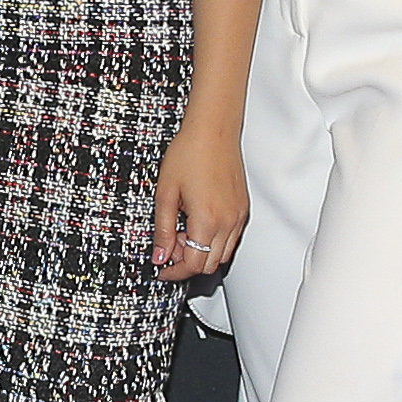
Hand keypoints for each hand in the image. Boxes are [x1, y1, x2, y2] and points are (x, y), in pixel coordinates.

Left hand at [153, 126, 249, 284]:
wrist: (212, 130)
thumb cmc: (190, 152)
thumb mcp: (165, 194)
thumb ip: (162, 230)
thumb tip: (159, 255)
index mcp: (207, 220)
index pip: (192, 264)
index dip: (174, 271)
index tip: (162, 268)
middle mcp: (228, 221)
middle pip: (209, 265)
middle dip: (186, 263)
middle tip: (169, 247)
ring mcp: (238, 216)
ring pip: (222, 255)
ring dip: (201, 253)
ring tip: (182, 232)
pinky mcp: (242, 209)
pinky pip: (230, 239)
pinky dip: (214, 241)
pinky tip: (197, 224)